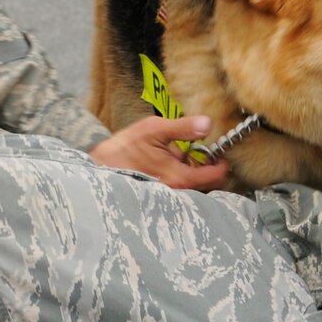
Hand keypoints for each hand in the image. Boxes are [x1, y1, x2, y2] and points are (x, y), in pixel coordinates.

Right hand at [89, 115, 230, 190]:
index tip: (220, 154)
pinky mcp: (159, 198)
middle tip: (202, 153)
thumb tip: (207, 123)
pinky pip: (179, 190)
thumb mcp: (154, 130)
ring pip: (194, 188)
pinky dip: (182, 178)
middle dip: (209, 170)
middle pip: (208, 186)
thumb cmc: (124, 149)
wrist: (98, 168)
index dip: (222, 164)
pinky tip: (169, 165)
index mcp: (180, 178)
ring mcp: (168, 197)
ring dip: (194, 173)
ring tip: (182, 156)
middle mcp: (177, 192)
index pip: (216, 177)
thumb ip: (183, 128)